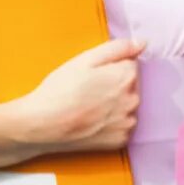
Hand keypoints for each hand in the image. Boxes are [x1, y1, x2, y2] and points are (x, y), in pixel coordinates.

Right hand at [12, 39, 144, 152]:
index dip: (110, 69)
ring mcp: (127, 122)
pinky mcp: (120, 141)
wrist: (40, 124)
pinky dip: (111, 126)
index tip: (92, 77)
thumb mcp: (85, 59)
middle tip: (88, 93)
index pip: (131, 66)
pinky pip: (122, 128)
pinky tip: (92, 123)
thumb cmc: (60, 89)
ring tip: (89, 108)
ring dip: (115, 107)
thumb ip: (118, 48)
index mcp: (127, 77)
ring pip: (127, 108)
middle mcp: (133, 100)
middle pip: (131, 87)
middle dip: (115, 87)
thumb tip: (143, 43)